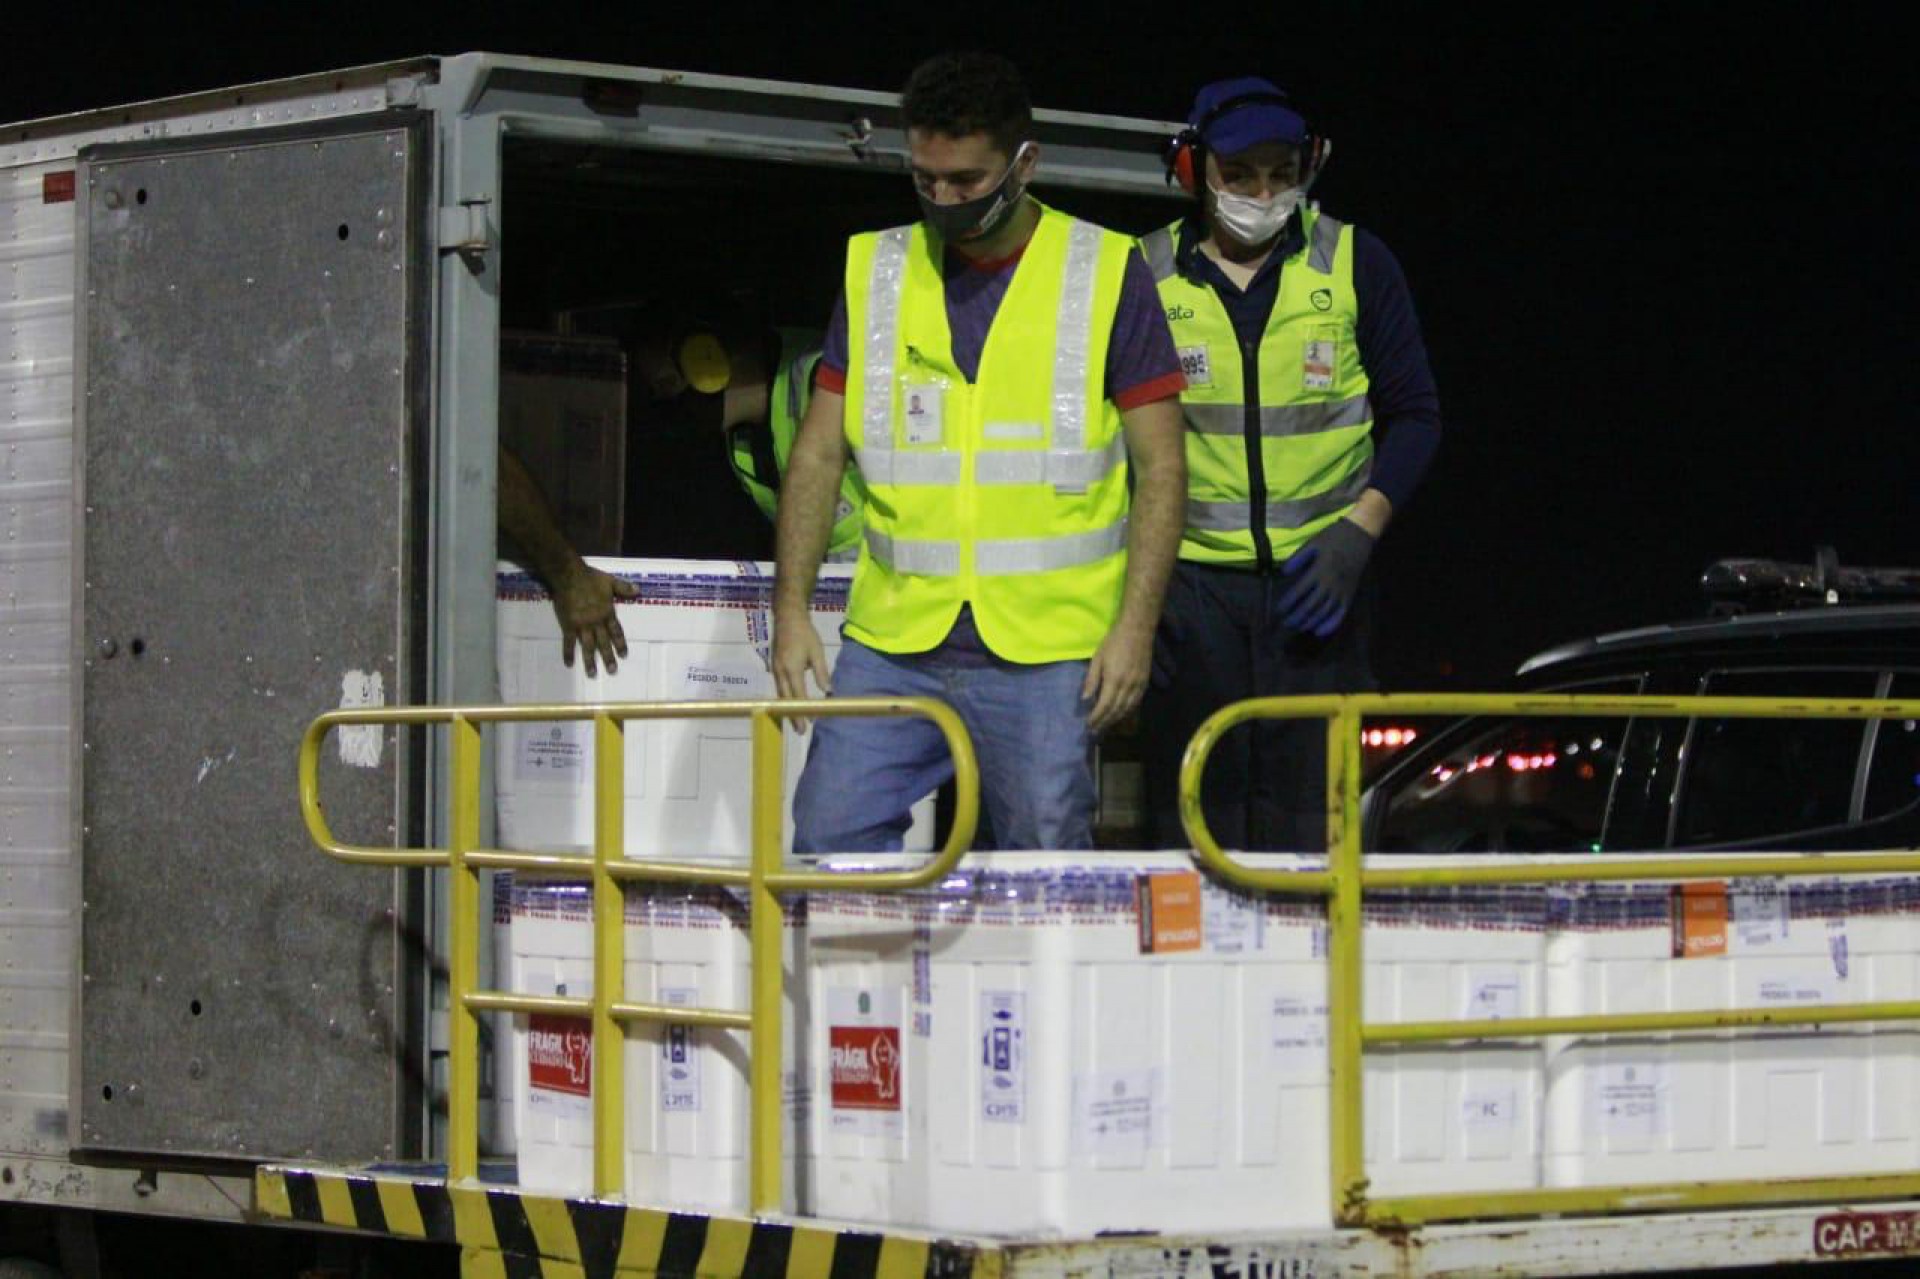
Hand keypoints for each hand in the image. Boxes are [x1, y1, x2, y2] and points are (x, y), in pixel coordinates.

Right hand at [552, 565, 638, 675]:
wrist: (569, 576)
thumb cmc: (590, 578)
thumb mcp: (611, 581)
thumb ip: (624, 588)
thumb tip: (639, 590)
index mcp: (607, 613)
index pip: (616, 632)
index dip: (620, 643)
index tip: (624, 655)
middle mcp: (596, 622)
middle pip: (604, 643)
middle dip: (608, 657)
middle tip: (612, 671)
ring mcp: (582, 625)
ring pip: (588, 646)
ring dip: (590, 661)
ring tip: (592, 674)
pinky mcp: (568, 625)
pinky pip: (568, 642)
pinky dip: (568, 653)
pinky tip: (569, 664)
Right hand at [771, 610, 831, 728]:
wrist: (787, 618)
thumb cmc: (805, 634)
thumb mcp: (817, 652)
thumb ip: (821, 673)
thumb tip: (828, 691)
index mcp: (792, 669)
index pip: (798, 695)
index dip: (803, 711)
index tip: (808, 724)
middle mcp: (780, 672)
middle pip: (786, 699)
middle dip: (793, 716)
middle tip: (800, 731)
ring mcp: (775, 670)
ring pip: (780, 695)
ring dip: (787, 709)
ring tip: (795, 722)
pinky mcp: (774, 667)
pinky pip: (779, 687)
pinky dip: (784, 699)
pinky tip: (790, 705)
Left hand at [1081, 621, 1152, 735]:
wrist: (1137, 631)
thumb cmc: (1113, 642)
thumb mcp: (1097, 658)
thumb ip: (1091, 680)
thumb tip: (1084, 699)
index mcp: (1114, 680)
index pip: (1104, 706)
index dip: (1096, 717)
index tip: (1088, 725)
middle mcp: (1128, 686)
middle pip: (1116, 711)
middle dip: (1104, 722)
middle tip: (1094, 730)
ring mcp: (1138, 686)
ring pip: (1127, 709)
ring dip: (1115, 720)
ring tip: (1105, 726)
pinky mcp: (1145, 683)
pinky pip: (1136, 703)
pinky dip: (1127, 712)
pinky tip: (1120, 715)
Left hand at [1276, 517, 1374, 636]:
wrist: (1361, 535)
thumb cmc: (1334, 538)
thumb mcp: (1313, 543)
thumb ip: (1298, 558)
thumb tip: (1283, 573)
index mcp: (1320, 570)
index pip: (1300, 592)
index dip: (1288, 603)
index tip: (1279, 610)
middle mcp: (1331, 583)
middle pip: (1311, 606)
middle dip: (1297, 617)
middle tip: (1286, 623)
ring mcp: (1342, 590)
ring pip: (1324, 612)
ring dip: (1310, 622)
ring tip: (1298, 627)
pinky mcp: (1350, 594)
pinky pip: (1340, 614)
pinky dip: (1330, 625)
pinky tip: (1318, 632)